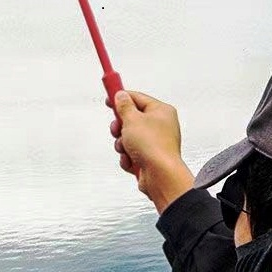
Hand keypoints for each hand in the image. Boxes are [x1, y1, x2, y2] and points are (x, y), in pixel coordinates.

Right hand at [109, 90, 194, 212]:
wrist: (160, 175)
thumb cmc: (154, 147)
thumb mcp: (132, 120)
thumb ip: (124, 106)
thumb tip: (121, 96)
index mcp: (162, 111)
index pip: (138, 98)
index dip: (122, 97)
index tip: (109, 97)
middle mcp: (161, 126)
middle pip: (132, 119)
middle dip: (121, 127)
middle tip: (118, 129)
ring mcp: (155, 143)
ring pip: (129, 138)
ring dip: (122, 144)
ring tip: (126, 148)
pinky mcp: (150, 158)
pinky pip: (131, 153)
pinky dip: (127, 157)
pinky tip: (132, 161)